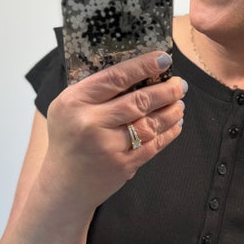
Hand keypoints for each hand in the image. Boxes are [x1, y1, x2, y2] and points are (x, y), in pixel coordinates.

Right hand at [44, 51, 185, 207]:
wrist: (63, 184)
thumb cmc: (68, 139)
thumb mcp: (68, 108)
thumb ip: (94, 90)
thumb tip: (136, 69)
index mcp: (75, 101)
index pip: (115, 77)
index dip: (143, 66)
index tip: (164, 58)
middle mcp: (90, 122)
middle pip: (138, 101)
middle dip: (166, 90)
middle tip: (180, 84)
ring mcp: (107, 146)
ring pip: (149, 123)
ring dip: (170, 112)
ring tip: (179, 103)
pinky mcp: (122, 165)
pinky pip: (153, 145)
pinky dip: (168, 133)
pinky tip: (175, 124)